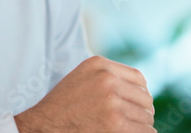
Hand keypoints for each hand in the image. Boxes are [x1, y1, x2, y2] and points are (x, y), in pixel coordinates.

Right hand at [14, 56, 154, 132]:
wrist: (44, 127)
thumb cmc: (62, 107)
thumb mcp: (82, 79)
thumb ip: (107, 76)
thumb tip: (142, 89)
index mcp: (98, 64)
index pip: (139, 79)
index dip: (139, 94)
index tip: (134, 105)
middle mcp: (107, 79)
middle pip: (145, 98)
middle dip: (140, 111)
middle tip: (129, 121)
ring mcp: (112, 101)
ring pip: (146, 116)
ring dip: (139, 125)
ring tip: (123, 129)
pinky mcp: (117, 123)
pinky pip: (146, 131)